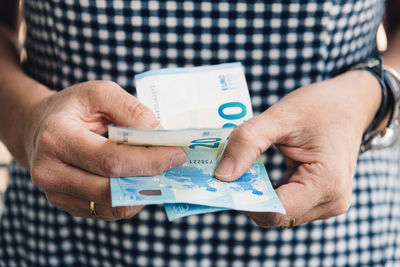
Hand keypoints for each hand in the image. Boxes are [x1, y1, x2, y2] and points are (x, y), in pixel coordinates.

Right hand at [25, 81, 185, 219]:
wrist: (39, 127)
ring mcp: (56, 194)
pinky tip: (139, 180)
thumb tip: (161, 136)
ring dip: (143, 192)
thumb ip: (132, 111)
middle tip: (174, 164)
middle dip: (151, 178)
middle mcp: (50, 172)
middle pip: (112, 189)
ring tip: (159, 172)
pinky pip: (107, 211)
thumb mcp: (101, 93)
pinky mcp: (67, 205)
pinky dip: (130, 198)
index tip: (177, 154)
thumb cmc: (74, 108)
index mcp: (57, 139)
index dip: (149, 161)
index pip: (111, 161)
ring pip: (112, 207)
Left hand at [215, 71, 380, 226]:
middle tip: (221, 174)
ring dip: (255, 194)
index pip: (276, 210)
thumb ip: (249, 142)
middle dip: (246, 197)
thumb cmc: (321, 106)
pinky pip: (285, 204)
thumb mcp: (281, 116)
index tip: (219, 183)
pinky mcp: (319, 199)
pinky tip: (253, 174)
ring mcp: (327, 203)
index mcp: (326, 183)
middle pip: (275, 215)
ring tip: (237, 170)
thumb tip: (221, 175)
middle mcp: (330, 202)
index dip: (244, 200)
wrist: (350, 104)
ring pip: (278, 212)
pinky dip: (266, 192)